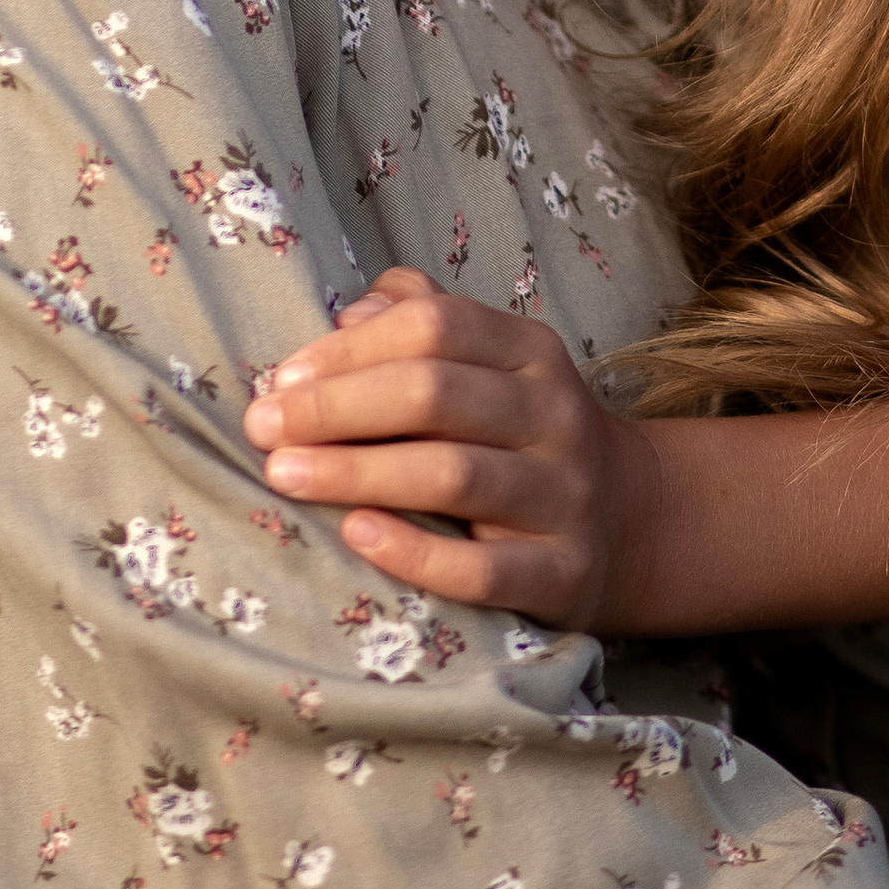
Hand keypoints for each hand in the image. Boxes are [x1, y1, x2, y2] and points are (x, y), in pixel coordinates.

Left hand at [241, 267, 660, 629]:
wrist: (628, 525)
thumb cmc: (517, 433)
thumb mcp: (489, 362)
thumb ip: (420, 317)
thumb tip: (346, 313)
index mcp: (531, 352)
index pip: (435, 326)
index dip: (351, 348)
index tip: (279, 379)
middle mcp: (555, 416)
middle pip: (435, 394)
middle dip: (336, 407)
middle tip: (261, 428)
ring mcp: (564, 497)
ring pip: (454, 476)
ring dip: (357, 472)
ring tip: (283, 475)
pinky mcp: (562, 575)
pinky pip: (482, 569)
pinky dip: (414, 553)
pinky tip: (356, 536)